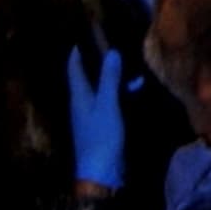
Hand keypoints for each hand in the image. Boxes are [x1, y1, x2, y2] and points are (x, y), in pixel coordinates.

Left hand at [67, 44, 124, 188]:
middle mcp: (82, 103)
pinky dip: (121, 96)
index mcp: (79, 96)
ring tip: (133, 68)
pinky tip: (137, 92)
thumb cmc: (101, 136)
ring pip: (102, 91)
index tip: (84, 36)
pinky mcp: (103, 127)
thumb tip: (112, 52)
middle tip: (114, 47)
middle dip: (100, 63)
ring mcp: (92, 116)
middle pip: (88, 78)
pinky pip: (111, 104)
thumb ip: (109, 79)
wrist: (101, 173)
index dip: (77, 52)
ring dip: (114, 80)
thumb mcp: (107, 105)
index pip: (73, 68)